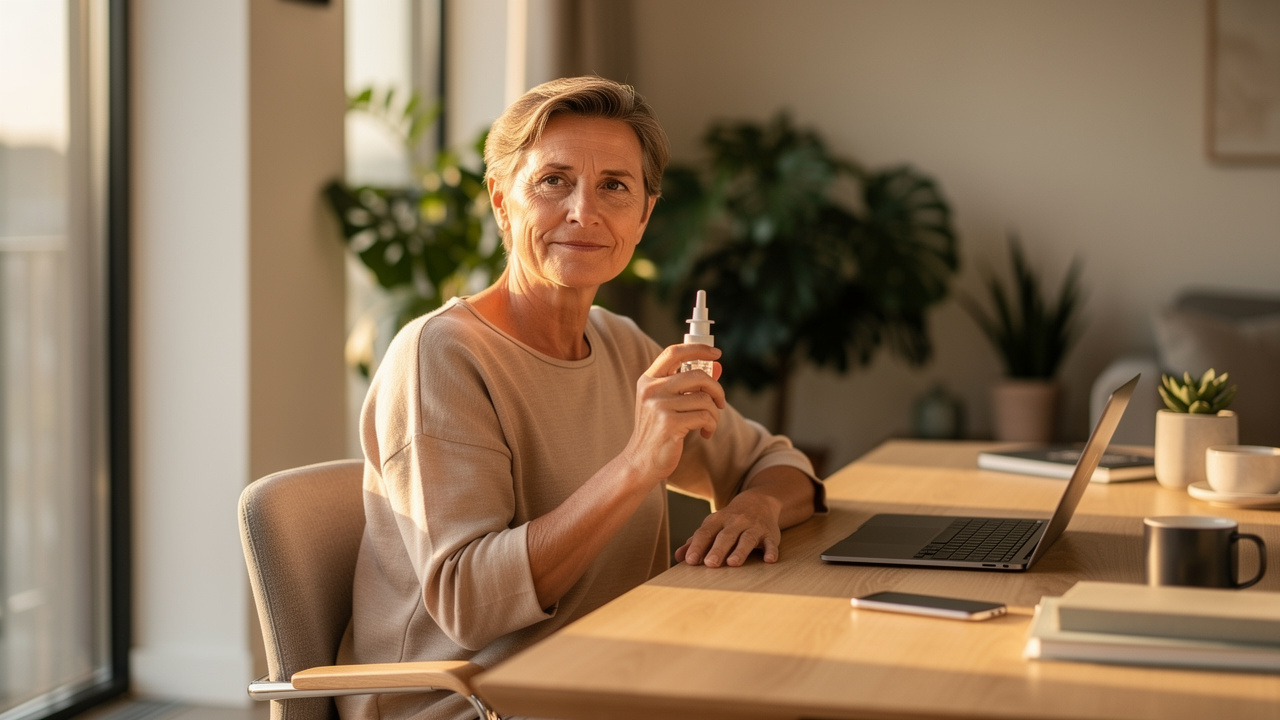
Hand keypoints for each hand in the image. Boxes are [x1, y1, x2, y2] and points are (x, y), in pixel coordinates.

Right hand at [619, 344, 724, 483]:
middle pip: (698, 376)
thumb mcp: (664, 403)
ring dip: (714, 413)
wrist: (641, 461)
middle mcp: (651, 389)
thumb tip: (716, 368)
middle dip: (717, 389)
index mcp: (648, 380)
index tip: (716, 354)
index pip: (674, 353)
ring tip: (709, 424)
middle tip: (720, 403)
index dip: (698, 349)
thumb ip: (685, 385)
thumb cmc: (658, 431)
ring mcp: (659, 406)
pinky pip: (704, 416)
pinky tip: (705, 433)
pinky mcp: (669, 423)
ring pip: (705, 399)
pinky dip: (711, 425)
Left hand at [674, 491, 782, 567]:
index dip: (697, 546)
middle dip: (717, 549)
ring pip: (747, 539)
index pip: (705, 533)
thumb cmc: (730, 520)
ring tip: (733, 563)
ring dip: (740, 551)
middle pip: (725, 536)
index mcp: (718, 520)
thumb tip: (678, 556)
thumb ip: (696, 541)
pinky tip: (769, 560)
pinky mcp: (769, 534)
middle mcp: (735, 522)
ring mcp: (753, 527)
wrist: (758, 501)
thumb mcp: (713, 526)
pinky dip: (771, 551)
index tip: (690, 560)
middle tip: (710, 564)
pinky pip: (771, 542)